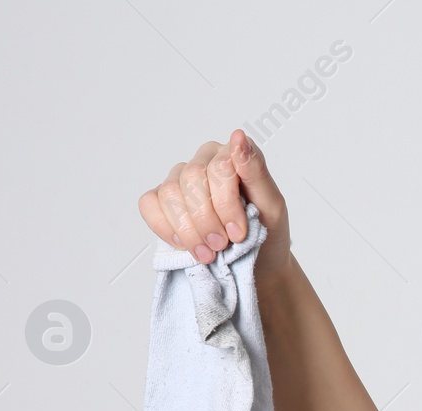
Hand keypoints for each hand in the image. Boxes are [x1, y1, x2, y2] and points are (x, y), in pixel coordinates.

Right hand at [137, 128, 292, 280]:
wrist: (258, 262)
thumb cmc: (267, 232)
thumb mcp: (272, 205)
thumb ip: (256, 171)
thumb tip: (238, 138)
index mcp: (231, 154)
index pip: (218, 168)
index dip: (226, 204)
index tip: (238, 233)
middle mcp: (203, 161)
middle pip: (191, 180)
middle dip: (206, 219)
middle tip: (221, 245)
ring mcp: (180, 179)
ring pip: (169, 193)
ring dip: (187, 229)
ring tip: (207, 253)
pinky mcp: (162, 199)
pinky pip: (149, 204)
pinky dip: (165, 228)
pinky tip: (185, 244)